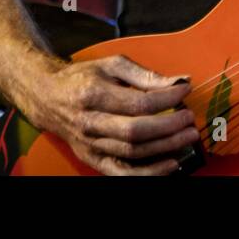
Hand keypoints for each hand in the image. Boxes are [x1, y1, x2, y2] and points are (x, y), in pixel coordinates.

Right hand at [22, 55, 198, 175]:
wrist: (48, 96)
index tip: (184, 91)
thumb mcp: (112, 65)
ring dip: (164, 149)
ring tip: (186, 139)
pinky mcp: (92, 158)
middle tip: (189, 120)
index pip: (138, 102)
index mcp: (94, 94)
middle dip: (169, 127)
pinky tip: (169, 166)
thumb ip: (145, 74)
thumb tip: (178, 81)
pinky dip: (147, 173)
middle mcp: (90, 122)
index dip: (166, 99)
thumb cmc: (83, 77)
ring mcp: (90, 144)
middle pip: (135, 131)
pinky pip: (121, 173)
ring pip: (131, 153)